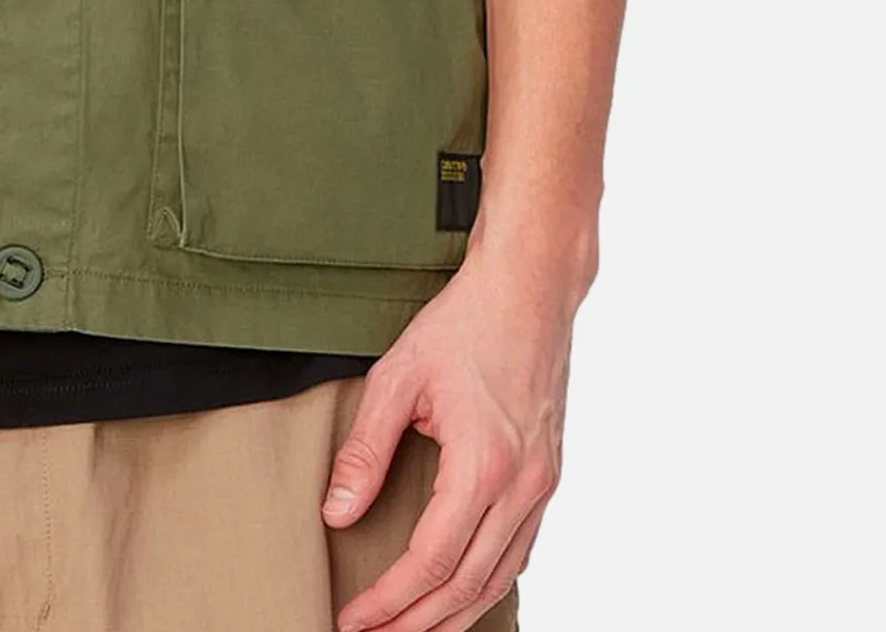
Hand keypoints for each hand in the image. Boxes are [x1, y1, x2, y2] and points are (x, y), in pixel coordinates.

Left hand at [323, 251, 576, 631]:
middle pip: (467, 586)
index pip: (430, 562)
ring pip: (499, 578)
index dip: (388, 602)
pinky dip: (486, 583)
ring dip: (453, 614)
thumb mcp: (398, 376)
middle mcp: (523, 487)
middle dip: (417, 624)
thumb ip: (365, 450)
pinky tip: (457, 590)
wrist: (530, 287)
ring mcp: (543, 485)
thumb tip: (336, 513)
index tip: (352, 622)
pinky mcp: (549, 476)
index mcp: (485, 466)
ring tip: (409, 629)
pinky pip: (518, 551)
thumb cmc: (465, 322)